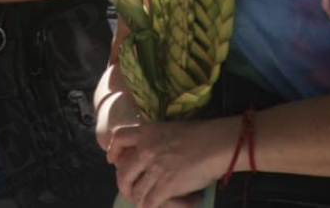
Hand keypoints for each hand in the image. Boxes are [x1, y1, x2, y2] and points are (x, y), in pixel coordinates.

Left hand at [107, 117, 236, 207]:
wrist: (216, 143)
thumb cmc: (201, 134)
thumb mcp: (170, 129)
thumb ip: (155, 139)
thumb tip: (151, 153)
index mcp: (147, 133)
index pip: (119, 139)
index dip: (114, 152)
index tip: (114, 161)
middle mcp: (145, 150)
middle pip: (123, 174)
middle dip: (126, 187)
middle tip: (135, 192)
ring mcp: (154, 169)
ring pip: (136, 193)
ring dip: (145, 201)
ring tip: (160, 201)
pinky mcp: (165, 186)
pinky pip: (151, 204)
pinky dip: (164, 207)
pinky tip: (183, 203)